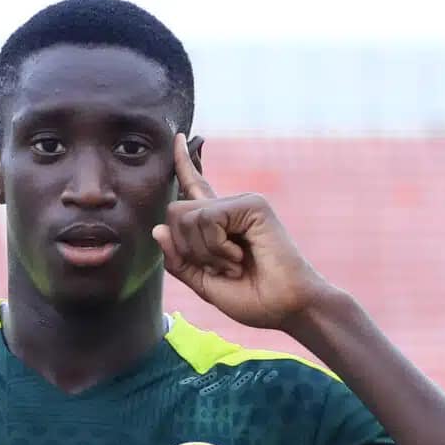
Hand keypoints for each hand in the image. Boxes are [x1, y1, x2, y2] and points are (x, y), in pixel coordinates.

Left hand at [153, 134, 334, 328]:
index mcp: (219, 224)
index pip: (195, 188)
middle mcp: (229, 208)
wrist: (286, 307)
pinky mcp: (253, 204)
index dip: (183, 164)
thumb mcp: (203, 283)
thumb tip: (158, 228)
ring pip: (187, 217)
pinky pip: (208, 218)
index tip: (177, 136)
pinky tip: (239, 257)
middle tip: (219, 268)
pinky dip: (216, 247)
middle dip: (185, 248)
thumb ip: (178, 260)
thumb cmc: (252, 298)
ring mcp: (242, 203)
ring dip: (204, 252)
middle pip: (175, 212)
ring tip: (233, 265)